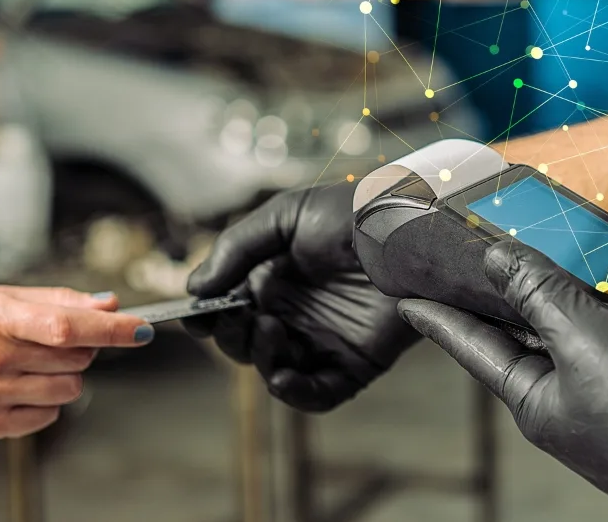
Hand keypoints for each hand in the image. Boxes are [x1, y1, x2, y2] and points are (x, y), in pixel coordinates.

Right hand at [0, 286, 152, 439]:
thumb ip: (54, 300)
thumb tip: (105, 303)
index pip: (70, 325)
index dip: (113, 329)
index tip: (141, 329)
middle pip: (76, 359)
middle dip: (80, 348)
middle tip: (52, 340)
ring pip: (68, 390)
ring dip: (64, 376)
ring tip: (30, 363)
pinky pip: (46, 417)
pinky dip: (44, 402)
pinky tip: (18, 386)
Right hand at [185, 184, 419, 411]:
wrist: (412, 230)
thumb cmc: (353, 212)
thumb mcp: (285, 216)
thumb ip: (235, 249)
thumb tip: (194, 291)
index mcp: (274, 277)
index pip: (229, 308)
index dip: (208, 317)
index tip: (195, 317)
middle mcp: (296, 312)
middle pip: (245, 342)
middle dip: (232, 335)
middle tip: (239, 316)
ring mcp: (324, 340)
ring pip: (274, 369)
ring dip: (260, 358)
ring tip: (270, 328)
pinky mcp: (355, 363)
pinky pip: (318, 393)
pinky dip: (295, 394)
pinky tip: (282, 378)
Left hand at [398, 242, 607, 521]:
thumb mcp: (584, 341)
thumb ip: (539, 294)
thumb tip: (495, 259)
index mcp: (532, 397)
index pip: (469, 344)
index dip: (437, 315)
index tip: (405, 296)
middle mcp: (563, 404)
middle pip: (524, 336)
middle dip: (511, 295)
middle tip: (489, 258)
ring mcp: (606, 404)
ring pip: (578, 338)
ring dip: (575, 299)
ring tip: (566, 259)